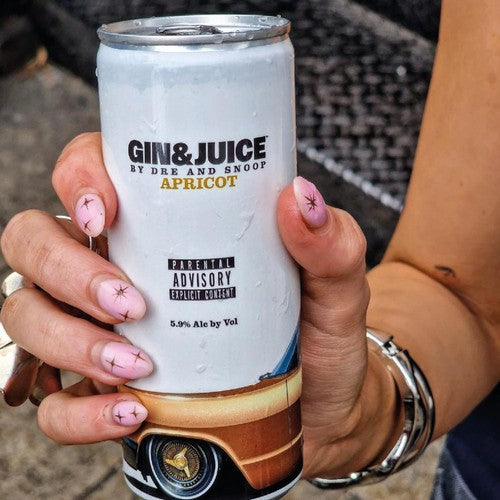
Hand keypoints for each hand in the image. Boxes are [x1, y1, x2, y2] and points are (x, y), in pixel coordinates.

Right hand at [1, 132, 398, 477]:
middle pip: (37, 243)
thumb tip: (299, 198)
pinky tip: (131, 410)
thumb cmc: (316, 332)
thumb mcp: (334, 283)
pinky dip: (79, 412)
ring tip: (136, 363)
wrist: (317, 403)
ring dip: (67, 338)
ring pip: (29, 314)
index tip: (107, 211)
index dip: (79, 178)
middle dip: (66, 269)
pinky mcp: (106, 389)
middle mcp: (120, 267)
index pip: (91, 173)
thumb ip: (330, 243)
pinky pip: (57, 403)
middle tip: (130, 302)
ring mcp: (103, 329)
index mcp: (163, 225)